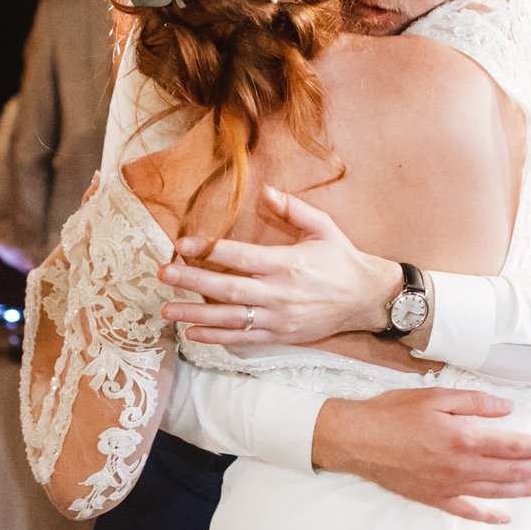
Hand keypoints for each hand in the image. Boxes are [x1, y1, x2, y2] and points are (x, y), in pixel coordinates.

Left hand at [160, 186, 403, 345]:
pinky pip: (243, 338)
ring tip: (168, 310)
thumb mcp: (323, 227)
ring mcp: (279, 318)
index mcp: (287, 263)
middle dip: (193, 282)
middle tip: (163, 275)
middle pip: (228, 289)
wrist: (367, 298)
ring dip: (196, 315)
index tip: (182, 244)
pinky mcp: (281, 335)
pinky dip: (216, 337)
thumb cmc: (342, 259)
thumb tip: (264, 191)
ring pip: (231, 318)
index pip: (241, 256)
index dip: (210, 250)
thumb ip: (293, 209)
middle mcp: (279, 293)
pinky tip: (193, 333)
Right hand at [310, 387, 530, 523]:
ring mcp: (448, 486)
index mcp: (465, 438)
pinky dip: (489, 514)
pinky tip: (505, 517)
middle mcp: (462, 467)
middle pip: (513, 471)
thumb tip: (507, 409)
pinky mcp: (434, 498)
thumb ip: (475, 403)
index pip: (515, 447)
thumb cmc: (393, 412)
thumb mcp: (436, 395)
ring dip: (526, 489)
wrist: (355, 440)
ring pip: (497, 492)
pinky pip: (468, 510)